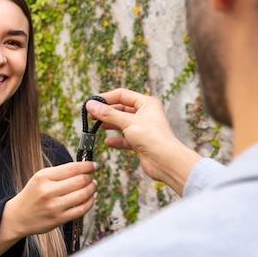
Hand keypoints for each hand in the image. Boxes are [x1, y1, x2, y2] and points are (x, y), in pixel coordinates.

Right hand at [4, 161, 96, 237]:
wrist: (18, 217)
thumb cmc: (32, 195)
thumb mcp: (40, 178)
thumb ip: (60, 173)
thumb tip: (84, 169)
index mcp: (43, 177)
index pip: (72, 168)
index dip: (87, 166)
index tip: (93, 165)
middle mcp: (48, 191)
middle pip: (80, 181)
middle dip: (90, 177)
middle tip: (92, 176)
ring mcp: (54, 206)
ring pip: (83, 195)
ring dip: (92, 189)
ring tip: (93, 185)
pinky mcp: (59, 219)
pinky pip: (81, 209)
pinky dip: (90, 202)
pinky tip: (91, 197)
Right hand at [86, 88, 202, 195]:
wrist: (166, 161)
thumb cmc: (152, 138)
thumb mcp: (127, 122)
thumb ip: (108, 114)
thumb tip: (91, 105)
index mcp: (147, 103)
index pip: (122, 95)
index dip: (106, 98)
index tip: (92, 102)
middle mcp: (146, 114)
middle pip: (121, 109)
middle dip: (106, 112)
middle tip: (91, 115)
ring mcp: (143, 128)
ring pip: (122, 123)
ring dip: (110, 124)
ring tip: (96, 125)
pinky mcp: (141, 142)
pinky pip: (125, 138)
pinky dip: (116, 140)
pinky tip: (107, 141)